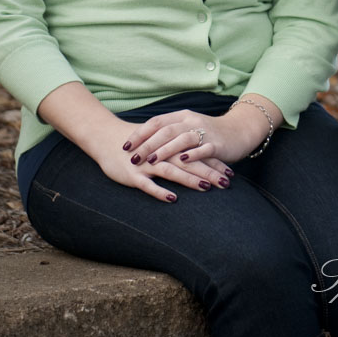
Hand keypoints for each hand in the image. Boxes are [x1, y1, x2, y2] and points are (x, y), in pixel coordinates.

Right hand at [95, 118, 230, 201]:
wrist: (106, 138)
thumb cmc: (136, 144)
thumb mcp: (159, 145)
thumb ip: (177, 151)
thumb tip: (199, 161)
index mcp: (169, 145)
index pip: (196, 154)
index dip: (214, 163)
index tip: (231, 174)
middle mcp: (161, 154)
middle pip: (189, 162)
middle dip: (209, 172)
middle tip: (227, 183)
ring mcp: (146, 164)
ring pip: (172, 171)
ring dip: (190, 180)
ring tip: (206, 187)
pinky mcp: (133, 175)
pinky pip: (148, 185)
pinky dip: (160, 191)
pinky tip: (173, 198)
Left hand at [123, 98, 278, 167]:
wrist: (239, 131)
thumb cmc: (208, 133)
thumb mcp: (188, 128)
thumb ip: (169, 132)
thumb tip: (142, 142)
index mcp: (182, 117)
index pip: (156, 122)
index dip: (140, 134)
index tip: (125, 145)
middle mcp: (192, 122)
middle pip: (166, 131)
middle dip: (148, 144)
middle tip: (133, 156)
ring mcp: (205, 132)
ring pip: (182, 139)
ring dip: (166, 150)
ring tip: (151, 160)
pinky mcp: (217, 144)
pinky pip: (204, 148)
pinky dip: (193, 154)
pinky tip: (183, 160)